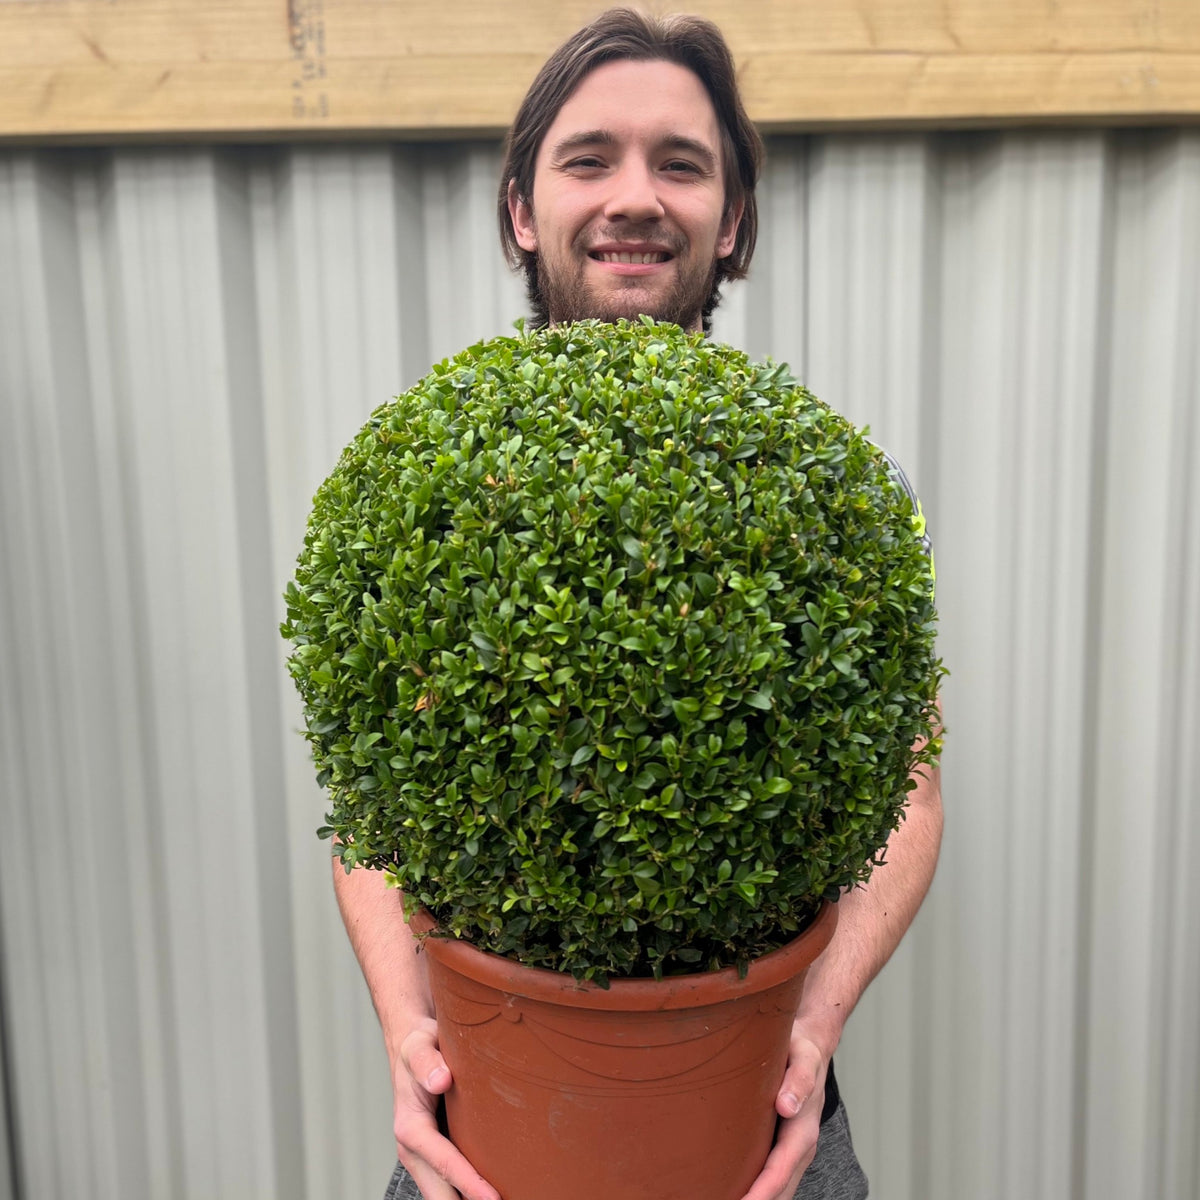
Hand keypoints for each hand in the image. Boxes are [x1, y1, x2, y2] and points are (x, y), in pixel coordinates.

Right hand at [394, 1018, 500, 1199]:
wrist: (411, 1046)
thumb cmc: (419, 1045)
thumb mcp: (420, 1045)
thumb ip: (428, 1061)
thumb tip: (440, 1080)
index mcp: (410, 1127)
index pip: (443, 1162)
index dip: (468, 1183)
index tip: (492, 1198)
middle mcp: (414, 1148)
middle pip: (440, 1192)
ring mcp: (423, 1156)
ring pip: (442, 1193)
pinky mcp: (434, 1154)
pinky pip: (447, 1183)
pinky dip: (464, 1193)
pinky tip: (487, 1194)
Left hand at [737, 1024, 828, 1199]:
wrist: (811, 1046)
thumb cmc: (803, 1051)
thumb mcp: (803, 1057)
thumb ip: (798, 1080)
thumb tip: (787, 1107)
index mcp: (804, 1130)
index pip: (779, 1171)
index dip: (760, 1192)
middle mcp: (800, 1147)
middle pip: (778, 1189)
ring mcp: (792, 1150)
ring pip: (776, 1187)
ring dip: (755, 1197)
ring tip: (721, 1198)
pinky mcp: (782, 1146)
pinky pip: (771, 1176)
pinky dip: (756, 1189)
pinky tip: (733, 1189)